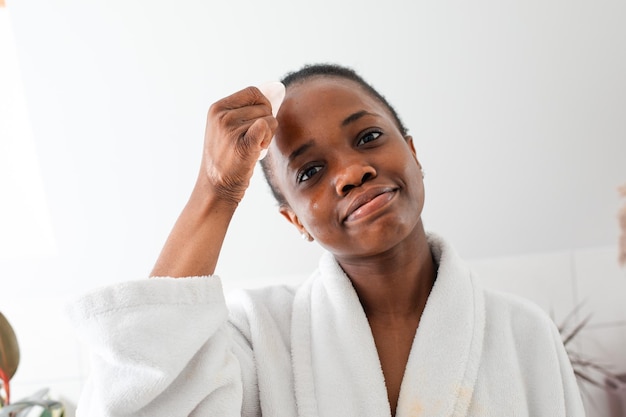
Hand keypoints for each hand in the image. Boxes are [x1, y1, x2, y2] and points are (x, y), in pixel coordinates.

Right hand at [200, 86, 277, 204]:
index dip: (263, 106)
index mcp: (217, 108)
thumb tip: (277, 89)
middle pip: (264, 106)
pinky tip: (257, 150)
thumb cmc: (228, 158)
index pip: (253, 92)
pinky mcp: (241, 145)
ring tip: (252, 148)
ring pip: (270, 120)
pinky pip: (265, 128)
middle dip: (267, 123)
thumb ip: (247, 109)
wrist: (216, 187)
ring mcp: (230, 130)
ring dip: (268, 136)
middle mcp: (222, 116)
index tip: (258, 123)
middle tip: (254, 140)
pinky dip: (267, 138)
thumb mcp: (227, 127)